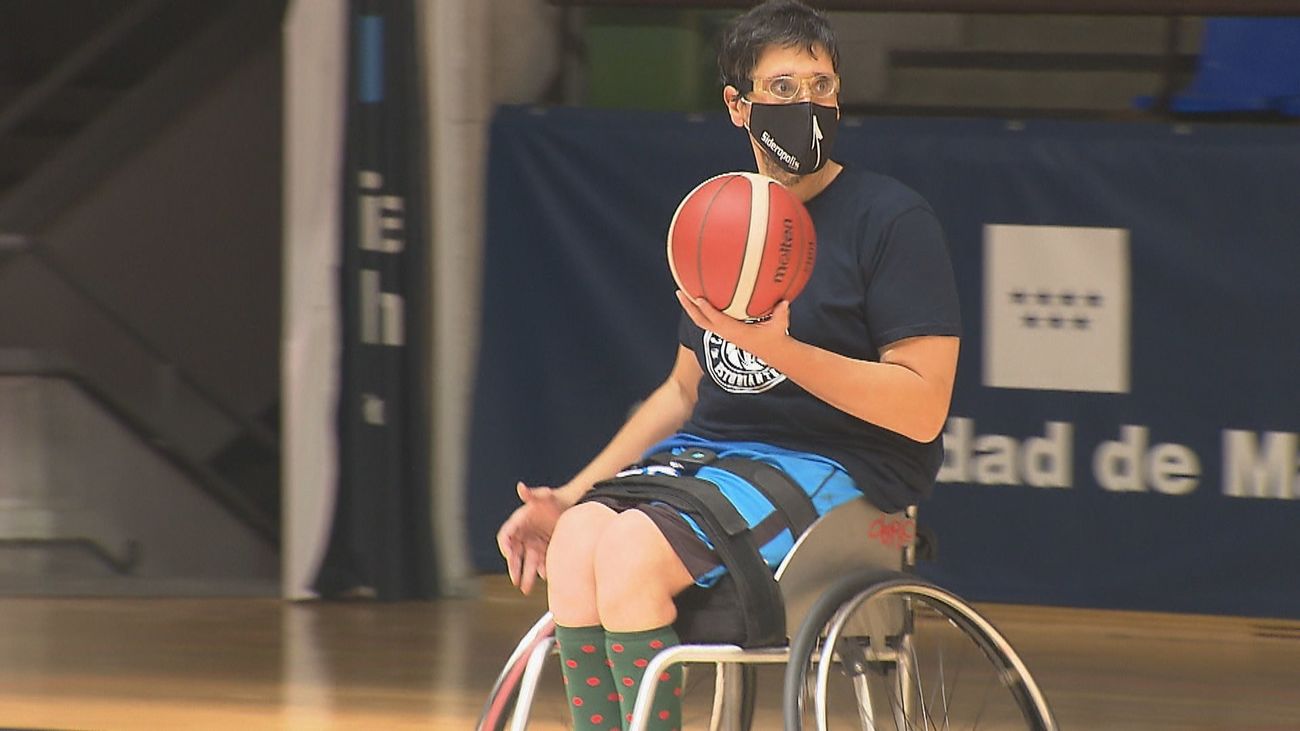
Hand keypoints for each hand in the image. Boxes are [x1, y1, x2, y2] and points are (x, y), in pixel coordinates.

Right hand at [496, 481, 564, 595]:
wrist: (574, 507)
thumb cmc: (556, 500)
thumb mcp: (546, 496)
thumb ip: (533, 494)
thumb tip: (520, 487)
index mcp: (519, 522)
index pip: (506, 535)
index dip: (505, 545)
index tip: (507, 554)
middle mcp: (524, 535)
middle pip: (514, 554)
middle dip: (514, 567)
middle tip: (515, 580)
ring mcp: (533, 544)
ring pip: (527, 562)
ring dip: (526, 576)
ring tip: (525, 589)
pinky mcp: (544, 551)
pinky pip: (540, 564)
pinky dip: (542, 571)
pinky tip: (545, 577)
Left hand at [675, 290, 792, 361]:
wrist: (772, 351)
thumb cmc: (775, 336)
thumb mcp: (780, 326)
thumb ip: (781, 313)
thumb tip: (784, 301)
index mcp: (735, 332)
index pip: (716, 320)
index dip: (706, 310)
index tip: (697, 297)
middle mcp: (725, 333)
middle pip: (700, 320)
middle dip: (688, 307)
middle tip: (679, 291)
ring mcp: (723, 333)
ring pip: (701, 321)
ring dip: (690, 308)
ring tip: (682, 292)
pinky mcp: (724, 331)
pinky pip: (707, 320)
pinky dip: (700, 310)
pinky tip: (698, 298)